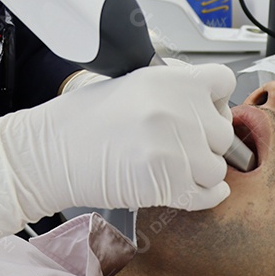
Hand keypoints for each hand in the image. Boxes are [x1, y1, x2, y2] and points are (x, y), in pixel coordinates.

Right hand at [0, 62, 235, 236]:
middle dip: (206, 140)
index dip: (216, 98)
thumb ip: (171, 91)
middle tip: (183, 143)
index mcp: (168, 80)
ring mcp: (175, 148)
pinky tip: (188, 188)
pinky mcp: (168, 183)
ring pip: (216, 166)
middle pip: (223, 130)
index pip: (224, 82)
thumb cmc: (81, 120)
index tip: (205, 108)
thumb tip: (201, 103)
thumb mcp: (131, 83)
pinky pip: (208, 194)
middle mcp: (177, 110)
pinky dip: (203, 195)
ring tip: (173, 166)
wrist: (50, 151)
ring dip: (200, 170)